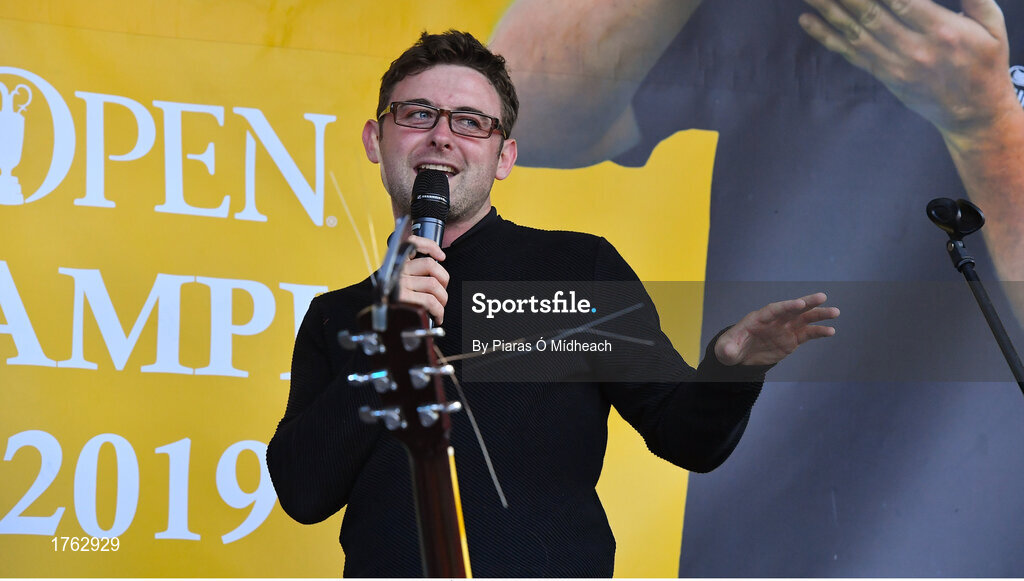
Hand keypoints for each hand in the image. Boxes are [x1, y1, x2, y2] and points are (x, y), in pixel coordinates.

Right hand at [397, 235, 449, 323]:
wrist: (373, 316)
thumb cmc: (390, 302)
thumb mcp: (400, 282)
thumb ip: (415, 273)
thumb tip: (437, 274)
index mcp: (397, 263)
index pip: (413, 242)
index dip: (430, 246)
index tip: (441, 257)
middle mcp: (397, 270)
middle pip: (431, 265)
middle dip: (443, 281)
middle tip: (441, 292)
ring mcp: (399, 284)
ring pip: (433, 284)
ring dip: (442, 299)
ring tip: (439, 307)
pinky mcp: (401, 298)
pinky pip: (429, 301)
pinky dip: (438, 310)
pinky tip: (437, 315)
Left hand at [715, 293, 839, 365]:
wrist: (740, 356)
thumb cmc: (730, 348)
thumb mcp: (725, 350)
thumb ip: (727, 349)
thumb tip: (727, 351)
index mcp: (758, 318)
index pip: (774, 309)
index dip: (787, 306)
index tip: (800, 303)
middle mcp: (774, 320)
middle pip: (792, 309)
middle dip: (806, 303)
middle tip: (822, 297)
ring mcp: (784, 328)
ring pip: (804, 319)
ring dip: (819, 315)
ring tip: (835, 313)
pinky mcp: (791, 339)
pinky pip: (807, 334)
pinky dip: (819, 332)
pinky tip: (831, 331)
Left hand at [798, 0, 1019, 142]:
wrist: (973, 113)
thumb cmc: (985, 63)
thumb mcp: (993, 26)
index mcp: (942, 31)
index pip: (903, 1)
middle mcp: (914, 48)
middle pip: (870, 15)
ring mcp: (895, 64)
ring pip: (854, 33)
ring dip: (828, 11)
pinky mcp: (884, 75)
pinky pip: (851, 53)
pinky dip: (827, 36)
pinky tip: (809, 21)